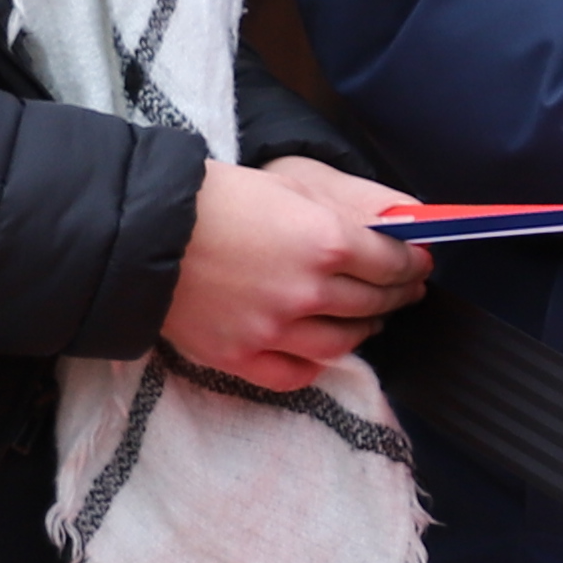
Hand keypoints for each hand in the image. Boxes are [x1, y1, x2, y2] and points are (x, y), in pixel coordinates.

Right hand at [163, 161, 426, 391]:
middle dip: (398, 294)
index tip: (420, 262)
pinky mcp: (240, 356)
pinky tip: (324, 351)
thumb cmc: (216, 198)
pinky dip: (316, 366)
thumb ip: (342, 215)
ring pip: (342, 343)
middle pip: (374, 302)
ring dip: (366, 330)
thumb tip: (388, 231)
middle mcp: (307, 291)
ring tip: (372, 320)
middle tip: (407, 289)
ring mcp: (274, 330)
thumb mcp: (291, 188)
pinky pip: (295, 374)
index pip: (392, 262)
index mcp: (326, 241)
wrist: (142, 231)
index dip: (413, 263)